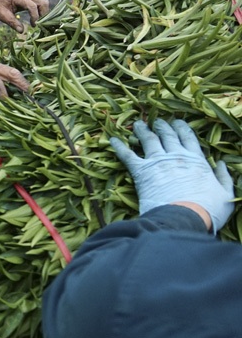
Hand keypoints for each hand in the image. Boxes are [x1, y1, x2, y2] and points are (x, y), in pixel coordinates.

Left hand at [0, 0, 49, 32]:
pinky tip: (35, 22)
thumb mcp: (2, 16)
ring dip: (43, 14)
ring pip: (44, 3)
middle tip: (38, 25)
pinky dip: (41, 13)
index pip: (32, 6)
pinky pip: (40, 5)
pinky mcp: (30, 1)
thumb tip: (22, 31)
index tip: (33, 26)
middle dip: (43, 14)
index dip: (35, 16)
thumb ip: (12, 23)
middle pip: (43, 3)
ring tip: (36, 24)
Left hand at [109, 118, 234, 231]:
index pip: (188, 138)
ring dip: (142, 130)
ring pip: (148, 140)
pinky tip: (112, 140)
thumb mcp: (225, 194)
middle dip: (162, 126)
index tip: (178, 122)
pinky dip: (119, 147)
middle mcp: (176, 156)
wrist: (183, 217)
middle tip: (157, 121)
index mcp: (196, 159)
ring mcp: (157, 161)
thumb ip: (224, 178)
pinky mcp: (141, 171)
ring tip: (138, 124)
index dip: (182, 128)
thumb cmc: (208, 209)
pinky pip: (127, 155)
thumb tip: (222, 164)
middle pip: (167, 135)